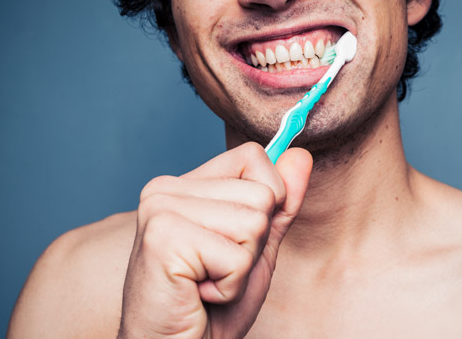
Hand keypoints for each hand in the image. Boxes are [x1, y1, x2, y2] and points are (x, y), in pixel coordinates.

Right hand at [118, 143, 311, 337]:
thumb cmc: (212, 306)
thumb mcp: (256, 247)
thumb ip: (279, 203)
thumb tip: (301, 155)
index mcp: (184, 185)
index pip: (254, 156)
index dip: (267, 201)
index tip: (237, 239)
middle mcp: (165, 189)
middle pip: (261, 193)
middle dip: (253, 245)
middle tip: (216, 271)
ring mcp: (160, 210)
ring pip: (253, 223)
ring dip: (242, 267)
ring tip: (207, 282)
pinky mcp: (163, 239)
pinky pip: (237, 257)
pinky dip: (229, 287)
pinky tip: (198, 294)